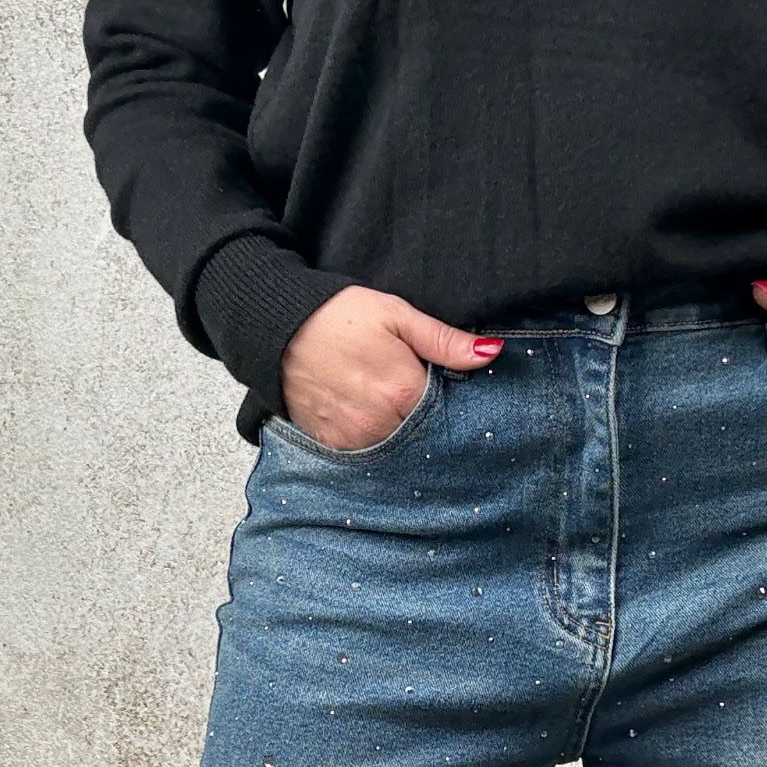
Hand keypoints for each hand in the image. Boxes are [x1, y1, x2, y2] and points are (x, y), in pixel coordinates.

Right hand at [280, 286, 502, 448]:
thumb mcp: (396, 315)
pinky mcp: (331, 444)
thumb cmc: (338, 315)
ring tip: (386, 401)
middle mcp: (381, 423)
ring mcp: (354, 438)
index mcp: (404, 391)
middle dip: (425, 418)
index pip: (447, 411)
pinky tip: (366, 414)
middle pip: (422, 432)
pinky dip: (371, 438)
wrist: (275, 328)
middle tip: (412, 392)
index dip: (449, 399)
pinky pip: (364, 451)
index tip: (446, 388)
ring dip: (398, 430)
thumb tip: (491, 352)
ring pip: (395, 445)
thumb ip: (444, 340)